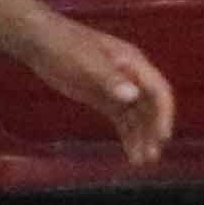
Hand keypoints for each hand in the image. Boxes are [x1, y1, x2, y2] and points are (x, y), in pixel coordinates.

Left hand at [42, 23, 175, 165]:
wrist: (40, 42)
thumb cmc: (65, 47)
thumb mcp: (87, 62)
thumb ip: (109, 78)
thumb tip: (132, 96)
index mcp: (133, 64)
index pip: (158, 91)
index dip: (163, 114)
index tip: (162, 137)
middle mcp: (131, 77)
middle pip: (150, 107)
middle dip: (152, 131)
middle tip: (150, 157)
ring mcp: (117, 88)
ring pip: (137, 117)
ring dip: (141, 137)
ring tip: (140, 161)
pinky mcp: (103, 98)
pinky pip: (122, 119)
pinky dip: (127, 135)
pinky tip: (130, 153)